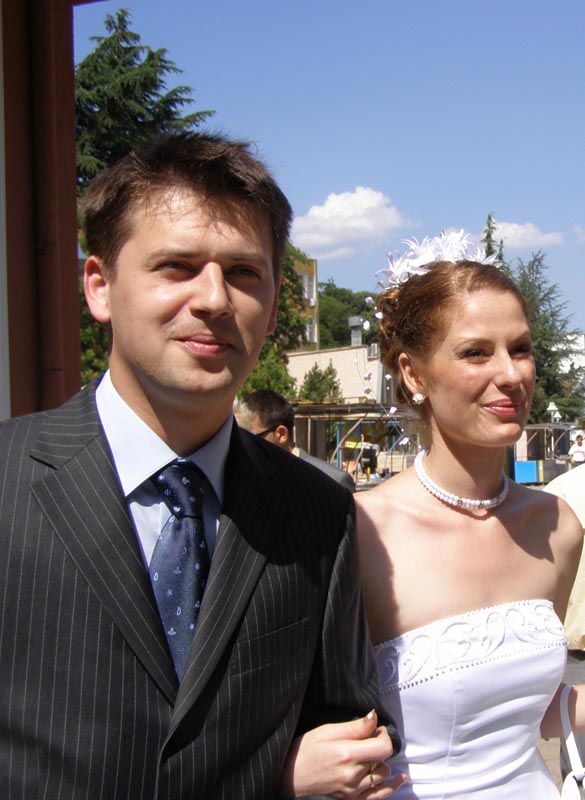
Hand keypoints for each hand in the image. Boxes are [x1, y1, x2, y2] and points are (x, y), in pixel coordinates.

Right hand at [279, 710, 407, 798]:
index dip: (384, 735)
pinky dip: (391, 787)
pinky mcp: (352, 799)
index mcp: (347, 755)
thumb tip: (374, 718)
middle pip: (383, 760)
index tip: (376, 729)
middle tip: (368, 739)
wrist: (291, 774)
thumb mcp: (328, 730)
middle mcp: (353, 775)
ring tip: (370, 754)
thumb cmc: (306, 749)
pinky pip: (379, 796)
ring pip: (383, 775)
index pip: (383, 747)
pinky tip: (400, 778)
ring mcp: (353, 791)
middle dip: (379, 747)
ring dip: (380, 763)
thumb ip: (354, 727)